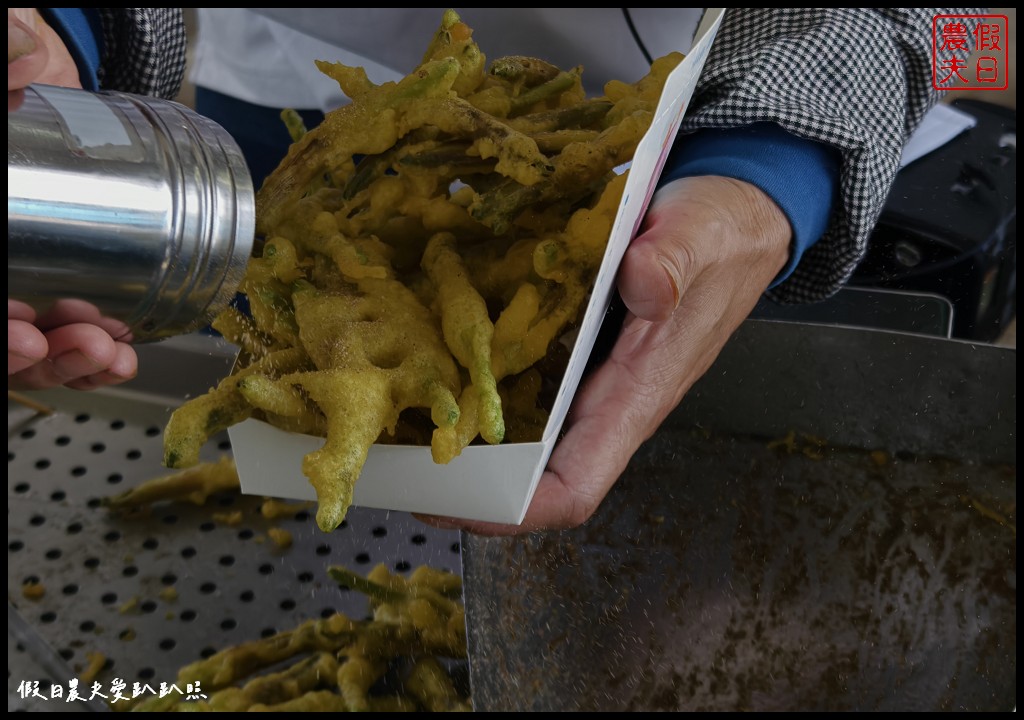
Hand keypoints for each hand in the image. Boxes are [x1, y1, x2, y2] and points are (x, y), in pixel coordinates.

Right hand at [7, 10, 132, 390]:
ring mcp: (7, 280)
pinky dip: (90, 355)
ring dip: (68, 362)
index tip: (18, 334)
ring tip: (111, 352)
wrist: (30, 76)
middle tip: (83, 341)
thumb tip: (18, 44)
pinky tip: (122, 352)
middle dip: (32, 357)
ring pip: (21, 348)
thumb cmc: (2, 74)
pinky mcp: (48, 282)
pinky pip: (61, 336)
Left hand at [423, 175, 790, 534]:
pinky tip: (439, 363)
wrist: (739, 217)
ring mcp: (592, 381)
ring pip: (524, 436)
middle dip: (466, 482)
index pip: (576, 487)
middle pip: (533, 474)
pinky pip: (526, 387)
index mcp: (638, 394)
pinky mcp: (580, 352)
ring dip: (465, 440)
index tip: (449, 502)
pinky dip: (481, 388)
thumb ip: (672, 260)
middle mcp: (608, 402)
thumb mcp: (702, 233)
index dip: (513, 511)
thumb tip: (638, 282)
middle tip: (392, 459)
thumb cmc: (724, 233)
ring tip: (398, 420)